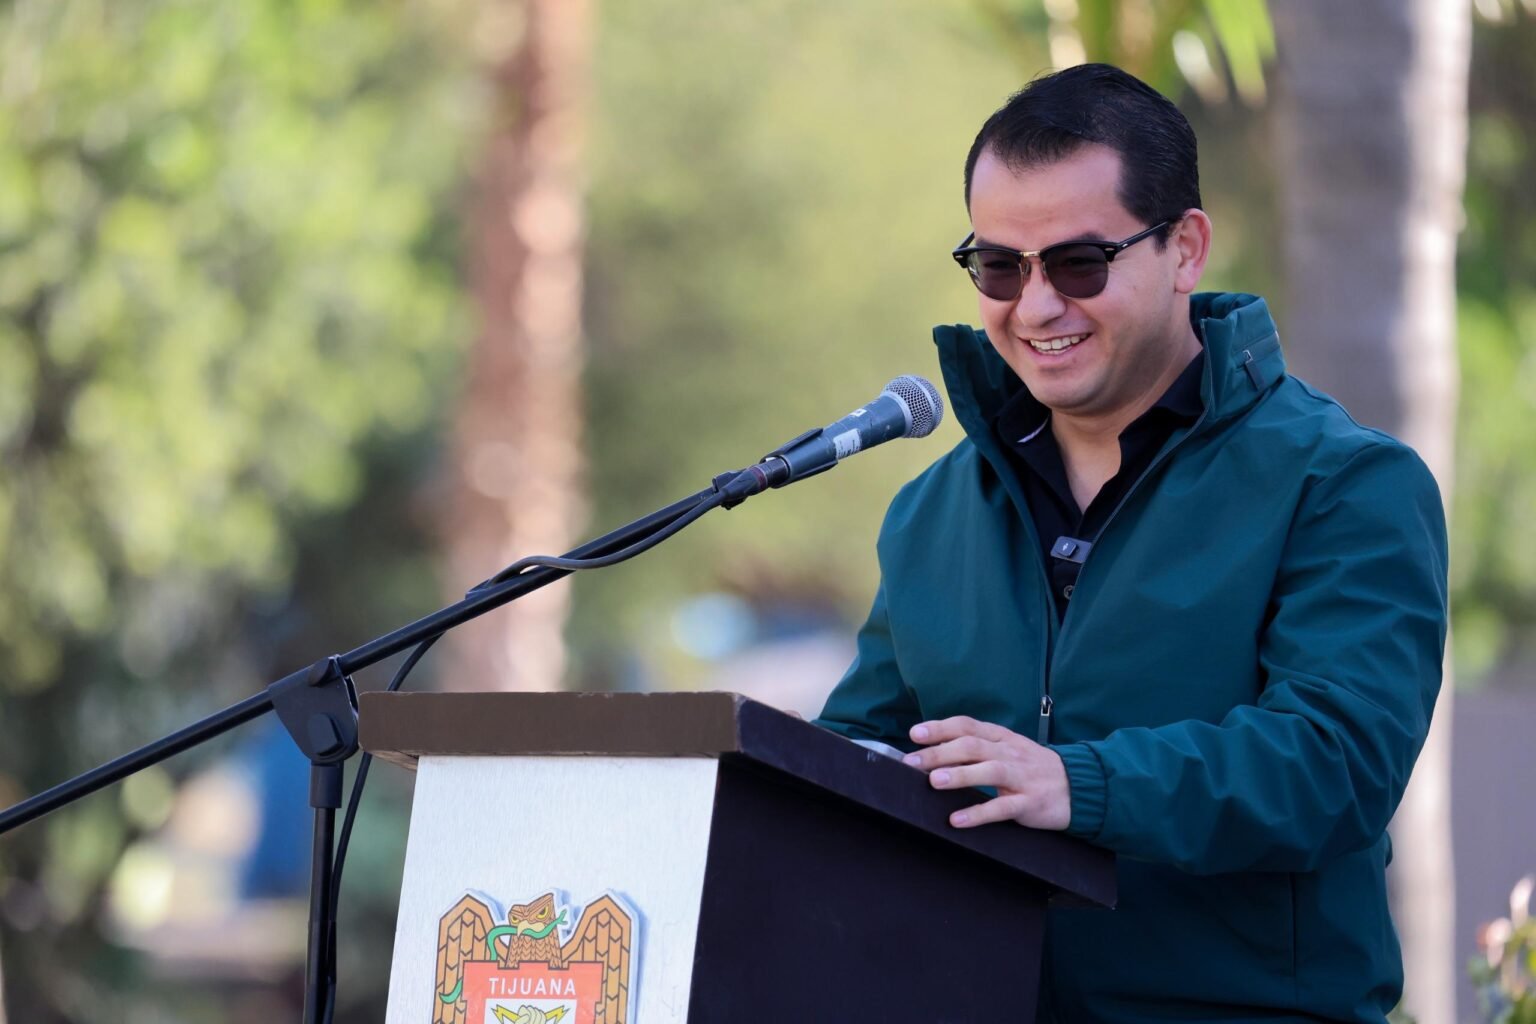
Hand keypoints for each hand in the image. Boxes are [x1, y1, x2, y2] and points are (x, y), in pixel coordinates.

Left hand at [903, 716, 1070, 830]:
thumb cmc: (1032, 768)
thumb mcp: (1008, 749)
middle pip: (972, 747)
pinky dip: (979, 813)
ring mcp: (1021, 778)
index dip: (941, 728)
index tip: (915, 734)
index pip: (968, 726)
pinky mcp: (1030, 803)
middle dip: (939, 753)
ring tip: (933, 782)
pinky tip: (958, 819)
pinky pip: (1002, 808)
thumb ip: (978, 748)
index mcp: (1002, 737)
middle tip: (912, 762)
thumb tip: (936, 752)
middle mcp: (1010, 753)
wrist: (1078, 787)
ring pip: (989, 771)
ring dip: (959, 775)